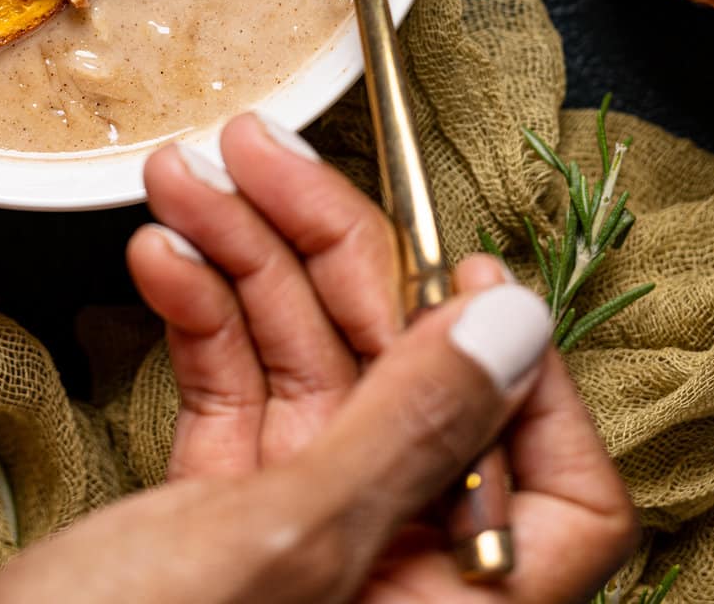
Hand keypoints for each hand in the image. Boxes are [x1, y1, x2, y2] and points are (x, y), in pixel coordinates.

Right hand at [0, 116, 636, 603]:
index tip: (452, 266)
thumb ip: (403, 431)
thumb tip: (514, 327)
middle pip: (402, 378)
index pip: (556, 484)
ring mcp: (298, 538)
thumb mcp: (280, 548)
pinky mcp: (216, 514)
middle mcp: (385, 568)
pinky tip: (157, 258)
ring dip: (240, 257)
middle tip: (259, 151)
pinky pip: (230, 385)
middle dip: (325, 252)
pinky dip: (195, 313)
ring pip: (302, 361)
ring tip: (180, 178)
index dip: (516, 370)